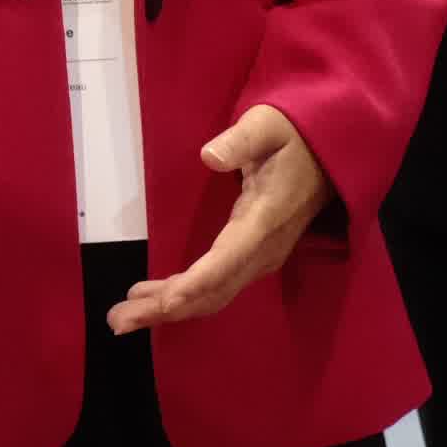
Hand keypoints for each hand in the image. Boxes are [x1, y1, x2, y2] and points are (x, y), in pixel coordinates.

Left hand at [107, 105, 330, 336]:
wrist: (327, 155)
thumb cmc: (291, 135)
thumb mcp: (267, 126)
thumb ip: (240, 141)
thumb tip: (209, 156)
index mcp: (264, 218)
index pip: (228, 258)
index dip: (195, 283)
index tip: (163, 302)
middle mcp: (262, 249)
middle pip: (213, 290)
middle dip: (167, 308)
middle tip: (118, 321)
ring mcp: (259, 258)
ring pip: (213, 295)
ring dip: (169, 308)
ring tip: (123, 317)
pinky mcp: (252, 258)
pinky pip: (217, 287)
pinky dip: (184, 298)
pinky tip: (154, 299)